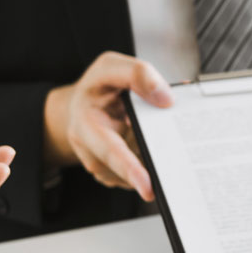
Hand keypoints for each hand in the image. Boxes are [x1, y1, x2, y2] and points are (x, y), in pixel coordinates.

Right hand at [44, 52, 173, 200]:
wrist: (82, 104)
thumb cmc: (97, 87)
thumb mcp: (111, 66)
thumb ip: (137, 74)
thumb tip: (165, 98)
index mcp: (86, 124)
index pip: (110, 150)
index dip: (129, 169)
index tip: (147, 186)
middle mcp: (90, 151)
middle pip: (124, 171)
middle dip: (147, 176)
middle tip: (169, 179)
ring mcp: (101, 167)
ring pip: (135, 173)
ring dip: (151, 161)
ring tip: (155, 139)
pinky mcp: (112, 175)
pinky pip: (138, 174)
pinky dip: (150, 161)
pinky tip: (151, 147)